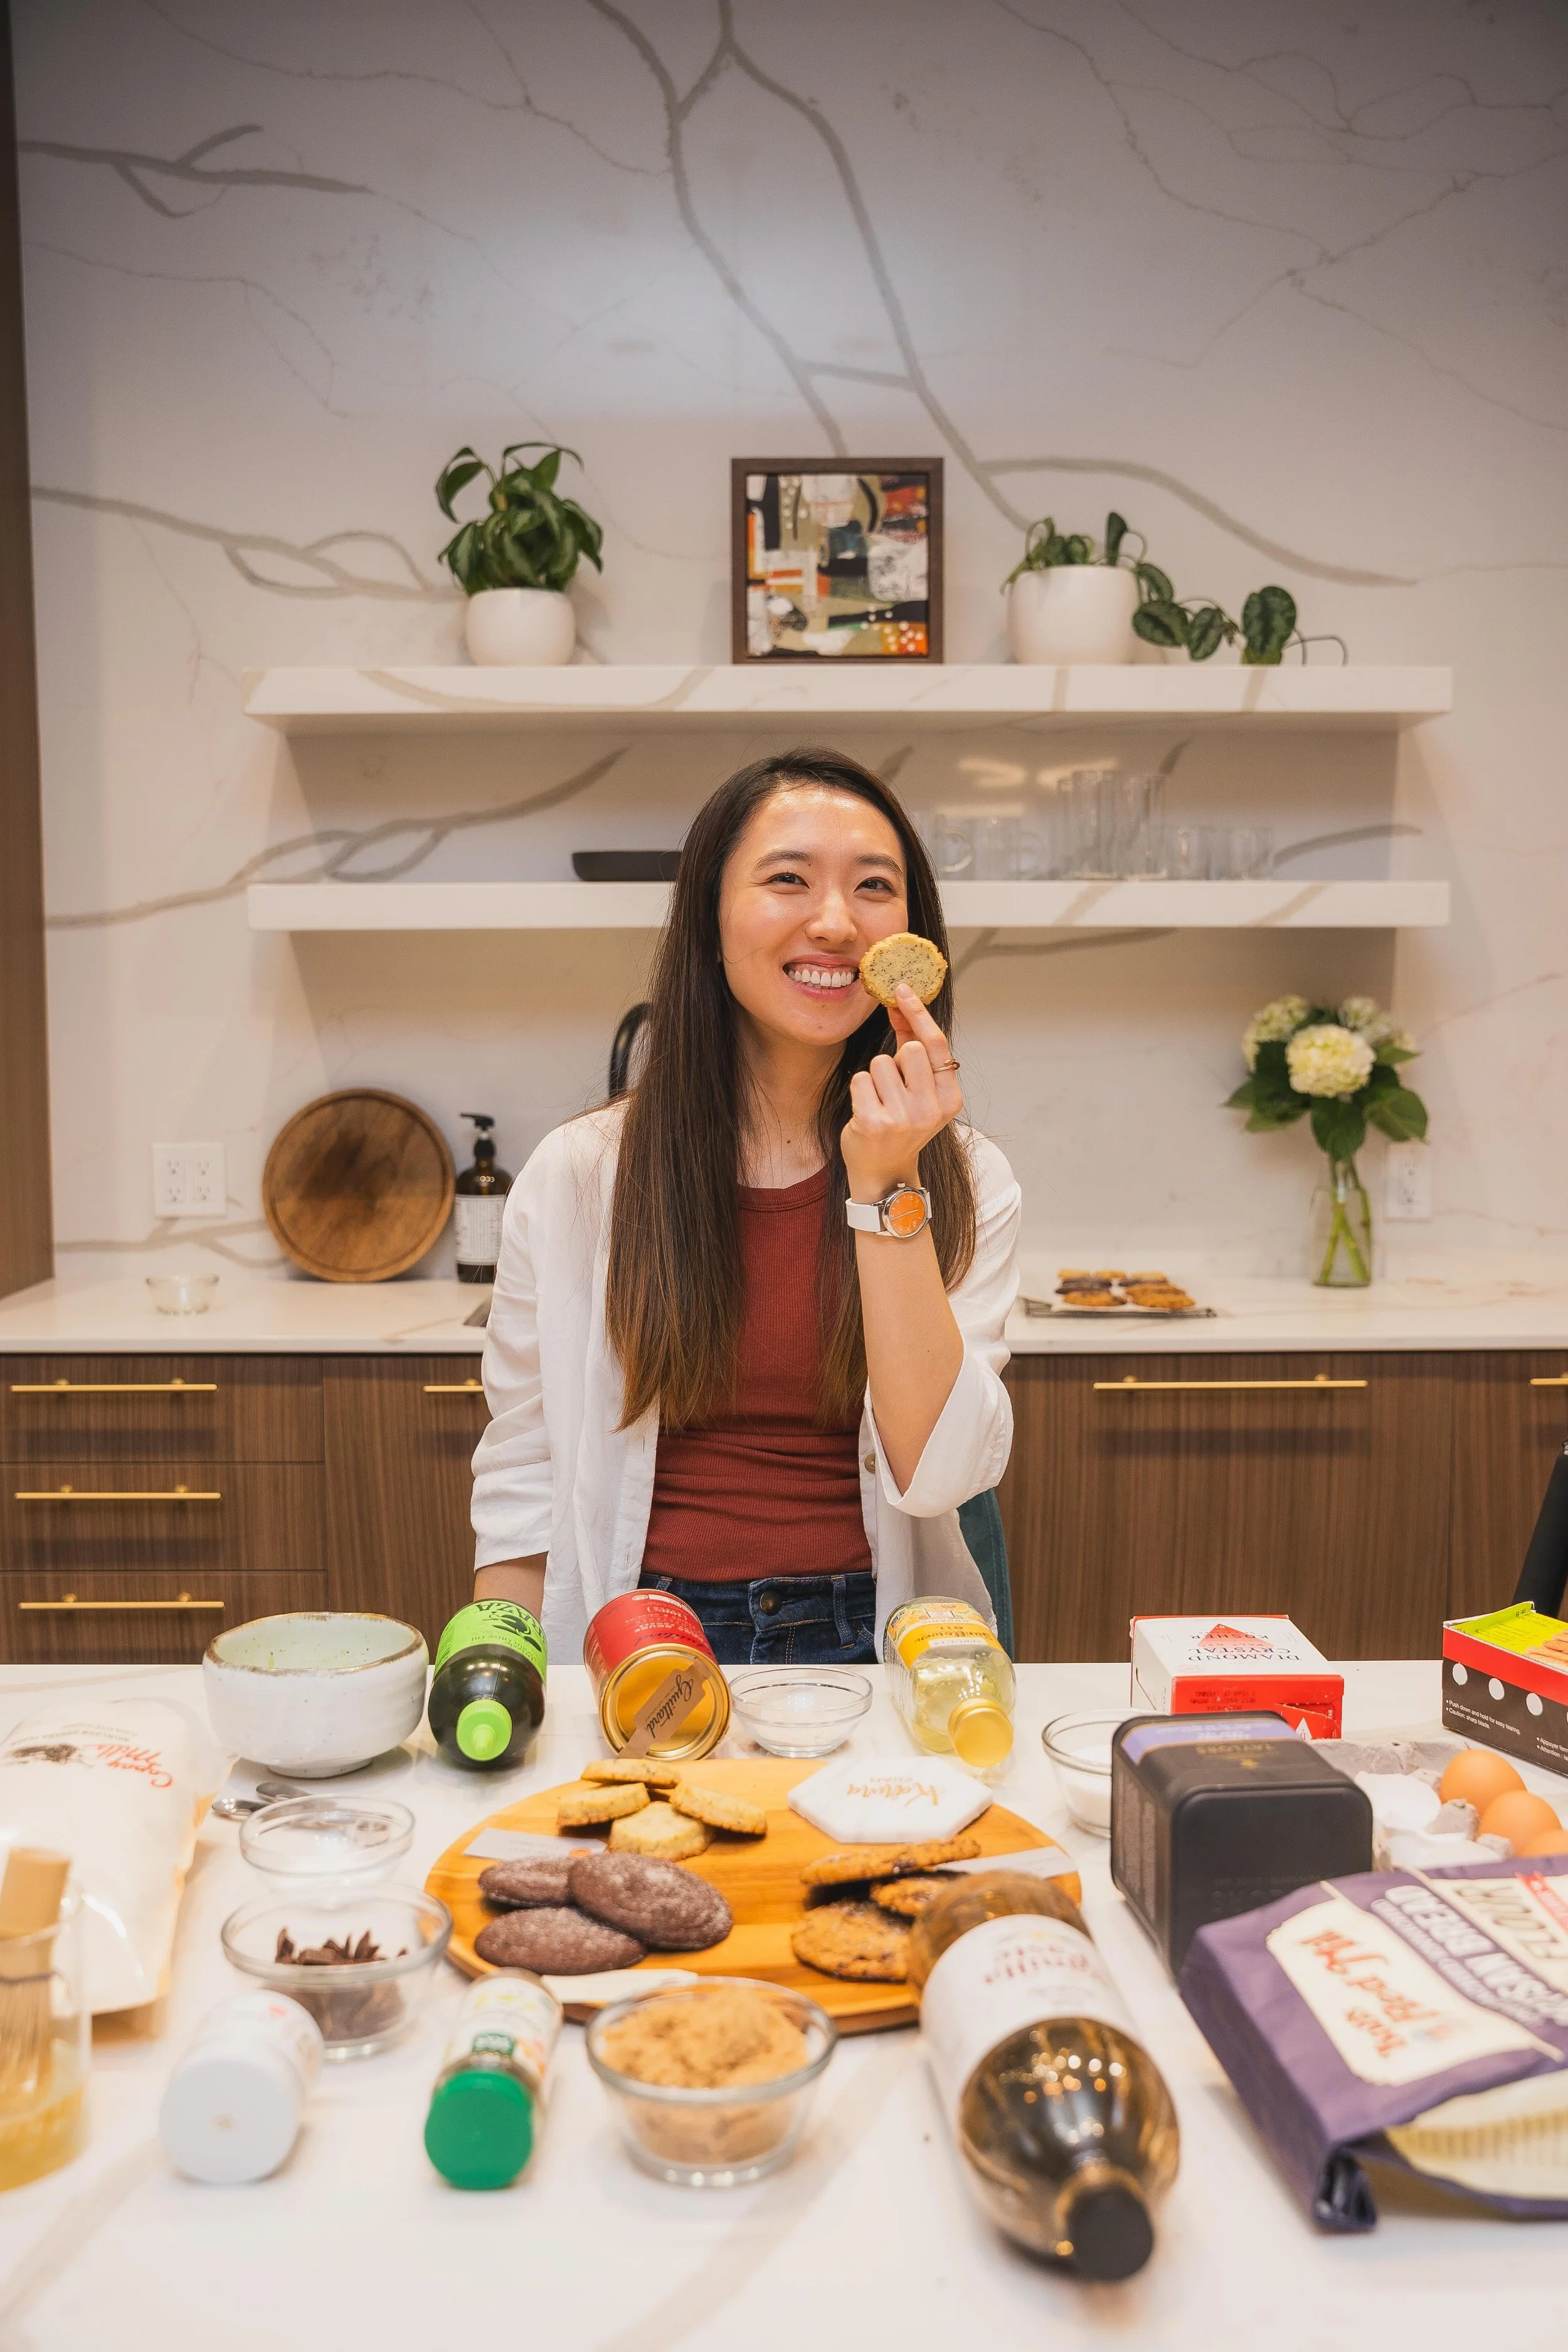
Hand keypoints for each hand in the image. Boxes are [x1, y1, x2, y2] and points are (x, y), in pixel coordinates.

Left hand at [841, 984, 962, 1199]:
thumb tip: (901, 1001)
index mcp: (950, 1100)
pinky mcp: (874, 1122)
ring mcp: (903, 1118)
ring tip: (880, 1103)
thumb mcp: (918, 1091)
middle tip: (893, 1088)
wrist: (883, 1173)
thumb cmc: (900, 1124)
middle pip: (907, 1049)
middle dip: (895, 1060)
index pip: (936, 1045)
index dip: (919, 1013)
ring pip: (880, 1063)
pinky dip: (860, 1090)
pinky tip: (867, 1111)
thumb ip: (913, 1046)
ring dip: (875, 1078)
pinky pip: (861, 1079)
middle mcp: (931, 1109)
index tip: (902, 988)